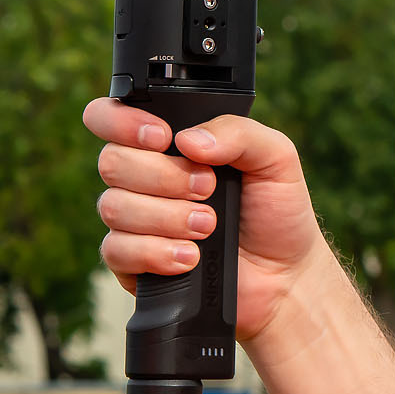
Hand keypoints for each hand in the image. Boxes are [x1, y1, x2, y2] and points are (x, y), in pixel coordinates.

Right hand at [87, 101, 338, 343]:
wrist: (285, 276)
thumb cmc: (277, 212)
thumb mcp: (275, 158)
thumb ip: (238, 132)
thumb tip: (187, 139)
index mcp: (170, 144)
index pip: (110, 117)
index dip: (122, 122)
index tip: (163, 138)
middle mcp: (144, 178)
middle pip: (112, 162)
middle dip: (164, 176)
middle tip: (208, 189)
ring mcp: (135, 221)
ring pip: (114, 207)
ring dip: (166, 216)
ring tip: (208, 226)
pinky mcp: (133, 262)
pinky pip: (116, 250)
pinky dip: (155, 252)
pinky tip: (189, 256)